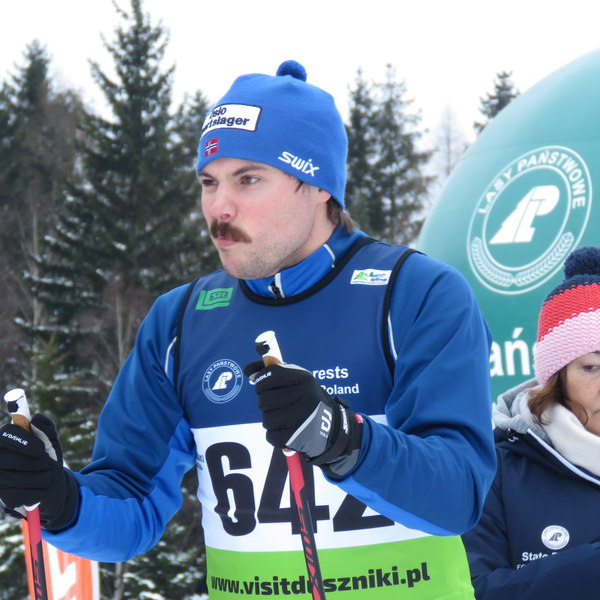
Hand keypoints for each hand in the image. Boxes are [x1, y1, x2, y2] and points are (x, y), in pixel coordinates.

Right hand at [0, 414, 78, 529]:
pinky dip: (35, 492)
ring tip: (48, 476)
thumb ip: (45, 429)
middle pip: (5, 458)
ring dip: (37, 477)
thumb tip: (36, 418)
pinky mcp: (3, 498)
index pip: (5, 434)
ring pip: (11, 478)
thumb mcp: (50, 442)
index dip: (23, 441)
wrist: (50, 486)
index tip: (41, 449)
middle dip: (32, 463)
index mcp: (5, 440)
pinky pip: (16, 495)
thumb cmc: (46, 459)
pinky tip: (42, 489)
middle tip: (47, 465)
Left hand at [244, 361, 362, 477]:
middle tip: (277, 405)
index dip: (262, 382)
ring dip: (270, 419)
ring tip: (283, 418)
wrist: (331, 427)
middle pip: (264, 399)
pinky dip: (274, 435)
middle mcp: (305, 396)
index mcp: (304, 379)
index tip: (264, 386)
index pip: (271, 375)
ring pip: (266, 419)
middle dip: (266, 403)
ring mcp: (302, 418)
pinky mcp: (297, 437)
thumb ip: (273, 372)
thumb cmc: (307, 399)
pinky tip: (285, 430)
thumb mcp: (297, 380)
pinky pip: (270, 436)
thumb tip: (248, 371)